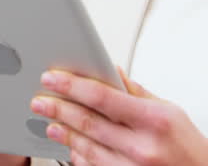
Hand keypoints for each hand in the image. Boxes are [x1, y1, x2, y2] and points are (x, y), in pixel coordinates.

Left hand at [31, 68, 207, 164]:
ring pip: (87, 147)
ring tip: (49, 119)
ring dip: (64, 132)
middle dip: (59, 107)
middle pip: (89, 122)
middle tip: (39, 98)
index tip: (53, 78)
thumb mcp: (168, 110)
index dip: (73, 86)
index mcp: (152, 120)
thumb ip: (136, 91)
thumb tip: (112, 71)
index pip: (103, 97)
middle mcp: (141, 147)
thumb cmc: (187, 145)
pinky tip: (69, 144)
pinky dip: (78, 155)